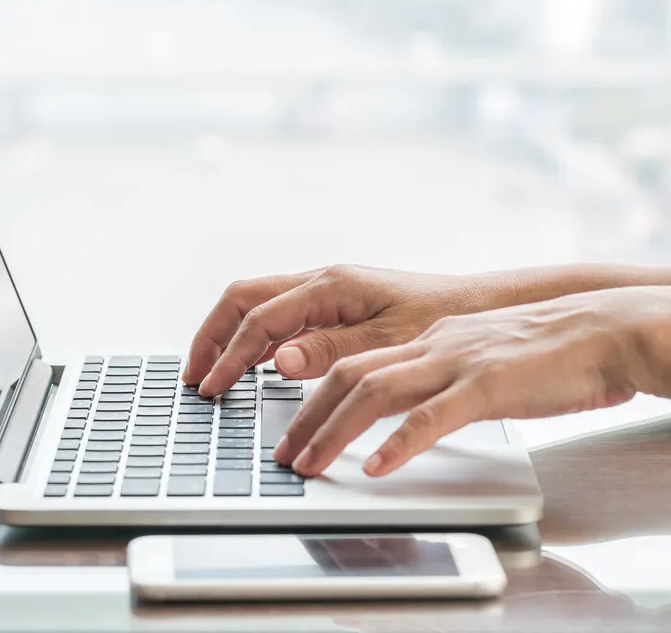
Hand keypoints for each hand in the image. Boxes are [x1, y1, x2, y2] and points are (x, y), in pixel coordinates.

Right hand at [184, 265, 525, 395]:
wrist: (476, 308)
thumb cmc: (439, 320)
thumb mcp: (387, 341)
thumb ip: (331, 351)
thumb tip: (280, 360)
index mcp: (329, 286)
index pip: (259, 319)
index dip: (229, 355)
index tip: (210, 387)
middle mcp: (322, 282)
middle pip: (244, 299)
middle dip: (212, 336)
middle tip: (194, 375)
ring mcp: (326, 292)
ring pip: (258, 304)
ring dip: (230, 336)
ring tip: (212, 372)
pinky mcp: (335, 306)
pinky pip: (281, 316)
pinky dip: (257, 340)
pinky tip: (255, 368)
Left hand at [274, 287, 670, 476]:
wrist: (611, 330)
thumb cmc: (556, 352)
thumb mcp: (486, 358)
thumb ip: (447, 377)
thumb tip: (415, 409)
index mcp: (433, 337)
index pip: (357, 361)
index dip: (314, 394)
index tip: (293, 428)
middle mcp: (436, 343)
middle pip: (349, 373)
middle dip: (307, 416)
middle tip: (285, 455)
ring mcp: (460, 360)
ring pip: (375, 390)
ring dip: (333, 430)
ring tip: (309, 464)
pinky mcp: (490, 383)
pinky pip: (432, 415)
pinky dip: (398, 444)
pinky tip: (376, 468)